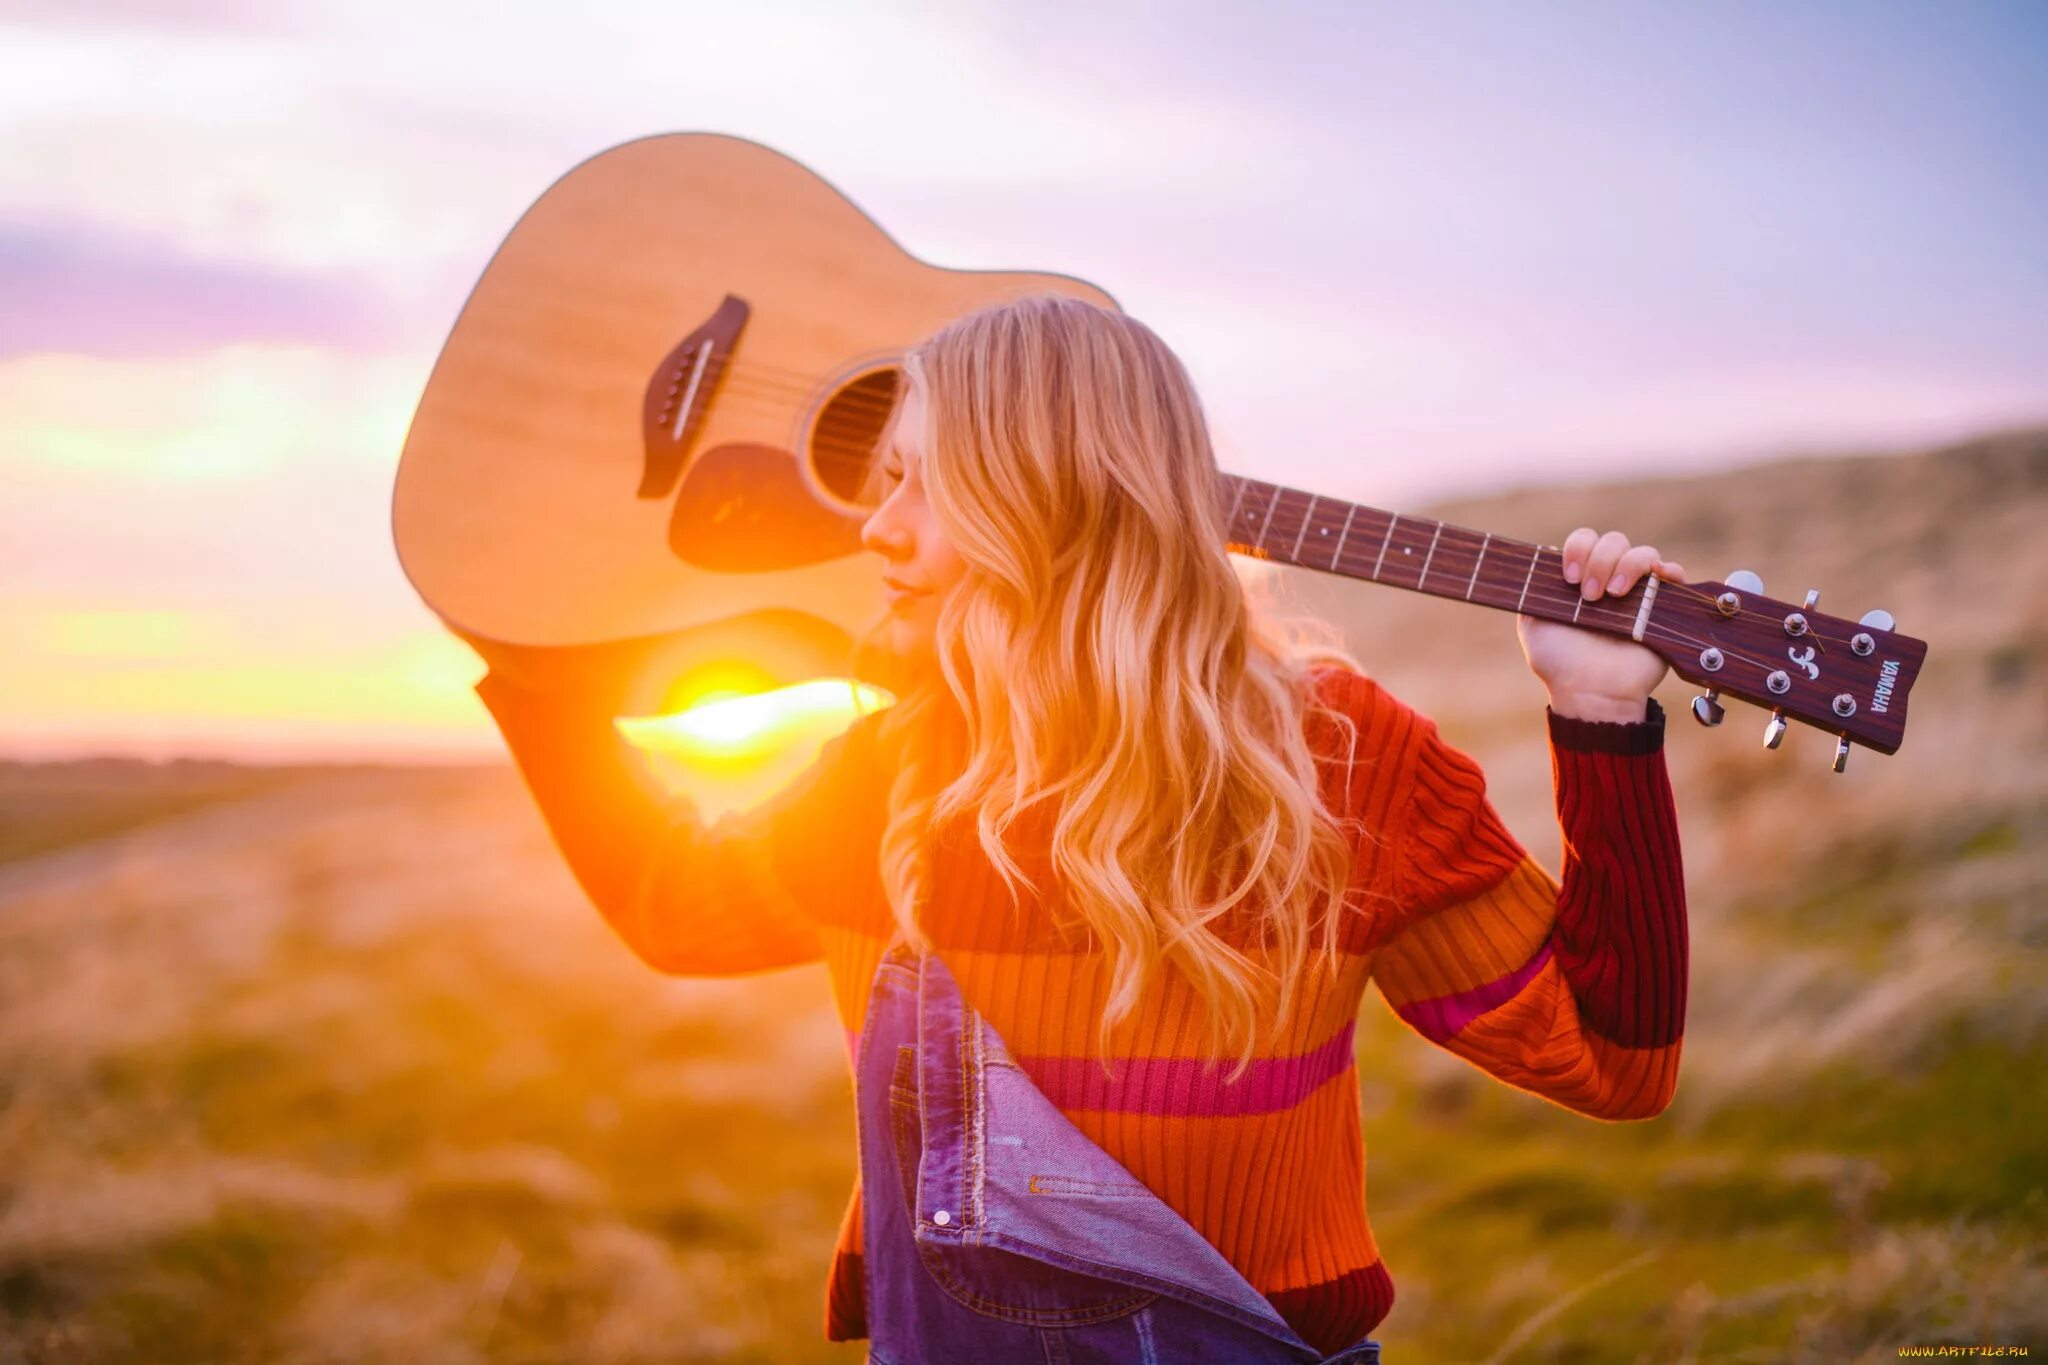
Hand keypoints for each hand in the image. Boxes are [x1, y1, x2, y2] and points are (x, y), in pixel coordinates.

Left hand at [1515, 527, 1687, 721]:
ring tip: (1614, 596)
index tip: (1570, 577)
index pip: (1585, 540)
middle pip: (1614, 541)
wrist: (1591, 692)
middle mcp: (1610, 580)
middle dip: (1600, 561)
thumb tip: (1543, 556)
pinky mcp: (1663, 606)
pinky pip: (1675, 573)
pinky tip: (1656, 576)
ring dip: (1627, 566)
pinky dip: (1668, 568)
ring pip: (1643, 553)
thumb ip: (1534, 590)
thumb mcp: (1532, 623)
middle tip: (1589, 595)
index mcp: (1581, 579)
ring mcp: (1638, 592)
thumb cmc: (1560, 662)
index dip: (1578, 549)